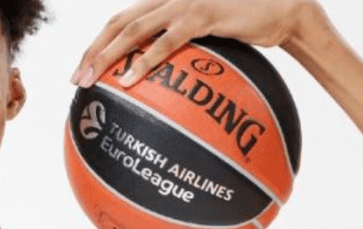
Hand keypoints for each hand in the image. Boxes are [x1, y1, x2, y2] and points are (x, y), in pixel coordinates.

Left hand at [71, 0, 324, 87]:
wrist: (285, 10)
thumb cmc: (250, 27)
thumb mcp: (212, 38)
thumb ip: (188, 50)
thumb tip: (173, 85)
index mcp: (167, 1)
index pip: (122, 19)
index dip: (99, 42)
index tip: (83, 69)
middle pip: (118, 23)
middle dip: (93, 51)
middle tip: (77, 80)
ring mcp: (184, 3)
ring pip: (133, 29)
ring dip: (107, 56)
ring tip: (91, 81)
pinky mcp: (202, 14)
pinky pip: (166, 40)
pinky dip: (144, 61)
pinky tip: (129, 81)